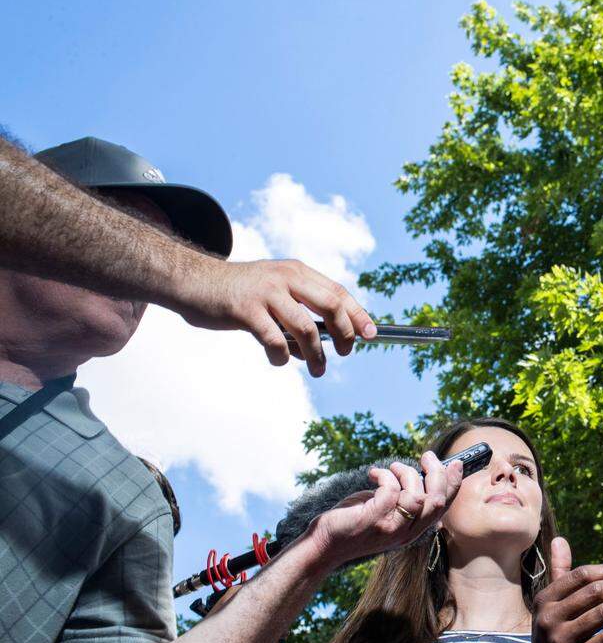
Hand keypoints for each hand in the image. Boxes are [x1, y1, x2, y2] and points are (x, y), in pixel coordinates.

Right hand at [170, 257, 376, 376]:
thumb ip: (297, 311)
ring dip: (316, 355)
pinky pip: (275, 341)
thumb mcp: (273, 291)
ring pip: (306, 328)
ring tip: (318, 370)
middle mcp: (286, 278)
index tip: (371, 334)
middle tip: (345, 353)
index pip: (337, 292)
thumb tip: (321, 344)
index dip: (358, 314)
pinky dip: (282, 357)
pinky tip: (279, 360)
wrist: (192, 281)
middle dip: (345, 333)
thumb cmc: (237, 292)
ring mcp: (266, 293)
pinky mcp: (246, 310)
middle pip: (331, 306)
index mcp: (296, 272)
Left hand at [310, 451, 461, 566]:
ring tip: (393, 467)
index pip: (442, 508)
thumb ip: (404, 498)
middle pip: (435, 501)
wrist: (324, 544)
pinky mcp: (374, 520)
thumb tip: (421, 473)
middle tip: (427, 456)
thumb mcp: (385, 511)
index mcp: (412, 531)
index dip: (452, 484)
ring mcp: (391, 528)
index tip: (455, 463)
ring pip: (416, 495)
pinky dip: (385, 475)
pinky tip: (374, 474)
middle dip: (437, 474)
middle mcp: (406, 533)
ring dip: (407, 472)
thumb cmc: (353, 522)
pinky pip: (391, 490)